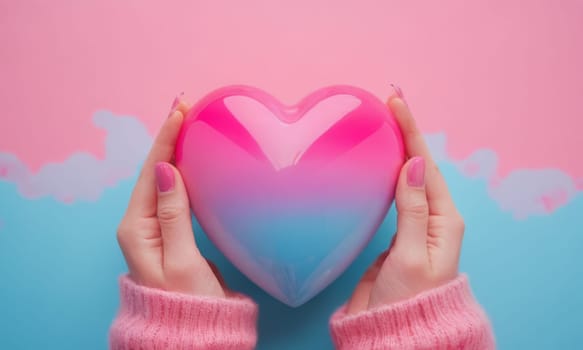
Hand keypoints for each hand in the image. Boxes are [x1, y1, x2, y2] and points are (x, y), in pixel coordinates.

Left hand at [116, 98, 225, 296]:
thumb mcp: (180, 261)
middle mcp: (142, 224)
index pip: (150, 173)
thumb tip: (163, 169)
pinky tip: (195, 159)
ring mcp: (157, 228)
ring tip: (190, 124)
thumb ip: (173, 215)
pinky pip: (177, 193)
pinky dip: (185, 170)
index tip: (180, 110)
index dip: (165, 139)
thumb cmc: (188, 303)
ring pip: (165, 179)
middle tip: (186, 107)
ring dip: (176, 150)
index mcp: (137, 229)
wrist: (195, 334)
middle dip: (169, 137)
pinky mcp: (172, 232)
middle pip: (154, 171)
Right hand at [346, 91, 464, 312]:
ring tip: (384, 123)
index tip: (397, 102)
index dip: (412, 131)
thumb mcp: (411, 256)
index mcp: (443, 221)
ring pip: (405, 178)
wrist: (392, 332)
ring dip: (396, 149)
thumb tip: (416, 163)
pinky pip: (390, 195)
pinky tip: (375, 162)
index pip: (427, 165)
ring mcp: (412, 224)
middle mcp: (431, 218)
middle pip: (419, 165)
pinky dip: (383, 173)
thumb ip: (413, 210)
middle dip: (406, 132)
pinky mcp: (394, 233)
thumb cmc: (407, 301)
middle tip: (389, 103)